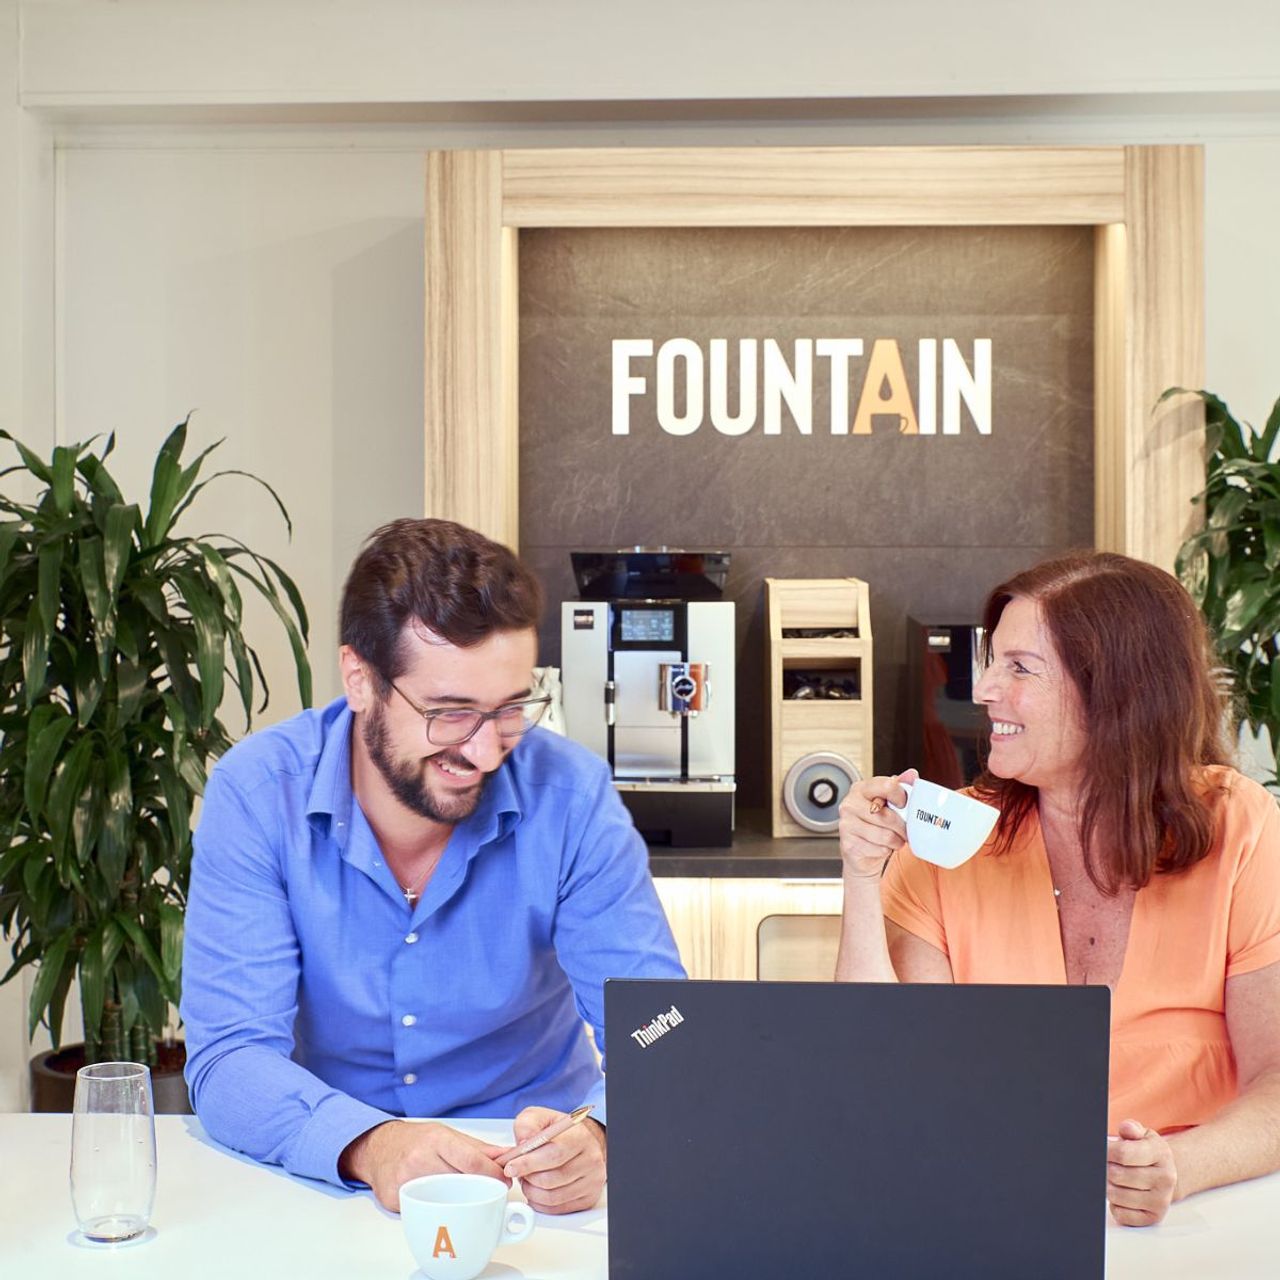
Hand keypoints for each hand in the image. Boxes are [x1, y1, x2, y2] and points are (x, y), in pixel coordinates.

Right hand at [339, 1120, 509, 1212]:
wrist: (379, 1147)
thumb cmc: (417, 1140)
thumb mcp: (448, 1136)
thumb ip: (479, 1148)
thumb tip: (507, 1156)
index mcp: (437, 1140)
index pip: (472, 1162)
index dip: (493, 1175)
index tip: (504, 1181)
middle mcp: (420, 1159)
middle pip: (460, 1183)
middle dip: (479, 1189)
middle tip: (489, 1191)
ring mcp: (405, 1181)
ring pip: (444, 1200)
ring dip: (458, 1201)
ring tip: (461, 1194)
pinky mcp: (394, 1200)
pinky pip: (422, 1210)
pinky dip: (434, 1208)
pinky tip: (434, 1199)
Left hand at [502, 1106, 606, 1214]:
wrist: (582, 1142)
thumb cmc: (560, 1131)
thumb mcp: (540, 1117)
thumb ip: (527, 1125)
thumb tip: (522, 1143)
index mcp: (579, 1137)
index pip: (554, 1154)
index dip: (528, 1163)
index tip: (511, 1167)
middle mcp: (590, 1160)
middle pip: (551, 1179)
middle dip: (527, 1178)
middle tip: (517, 1171)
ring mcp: (591, 1182)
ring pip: (552, 1197)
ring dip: (532, 1191)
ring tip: (527, 1179)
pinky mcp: (587, 1199)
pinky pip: (557, 1209)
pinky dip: (540, 1203)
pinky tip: (537, 1189)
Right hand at [838, 769, 917, 878]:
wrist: (863, 851)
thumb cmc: (878, 824)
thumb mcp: (890, 803)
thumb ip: (901, 787)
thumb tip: (912, 774)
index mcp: (861, 788)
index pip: (887, 786)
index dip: (901, 797)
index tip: (903, 805)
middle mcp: (850, 804)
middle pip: (886, 815)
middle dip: (901, 826)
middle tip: (903, 829)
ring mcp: (846, 824)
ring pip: (885, 835)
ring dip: (896, 840)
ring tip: (894, 838)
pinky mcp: (848, 844)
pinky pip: (879, 849)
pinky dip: (886, 850)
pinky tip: (882, 846)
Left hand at [1107, 1118, 1177, 1225]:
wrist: (1167, 1175)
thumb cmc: (1148, 1152)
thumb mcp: (1143, 1135)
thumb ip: (1132, 1129)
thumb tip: (1127, 1129)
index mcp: (1161, 1154)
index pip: (1122, 1153)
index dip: (1106, 1151)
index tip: (1103, 1150)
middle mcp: (1165, 1179)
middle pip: (1116, 1175)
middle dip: (1107, 1168)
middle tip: (1111, 1165)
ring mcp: (1161, 1201)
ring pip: (1116, 1195)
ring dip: (1109, 1186)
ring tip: (1117, 1179)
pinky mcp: (1154, 1218)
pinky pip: (1120, 1214)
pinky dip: (1115, 1205)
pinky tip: (1123, 1194)